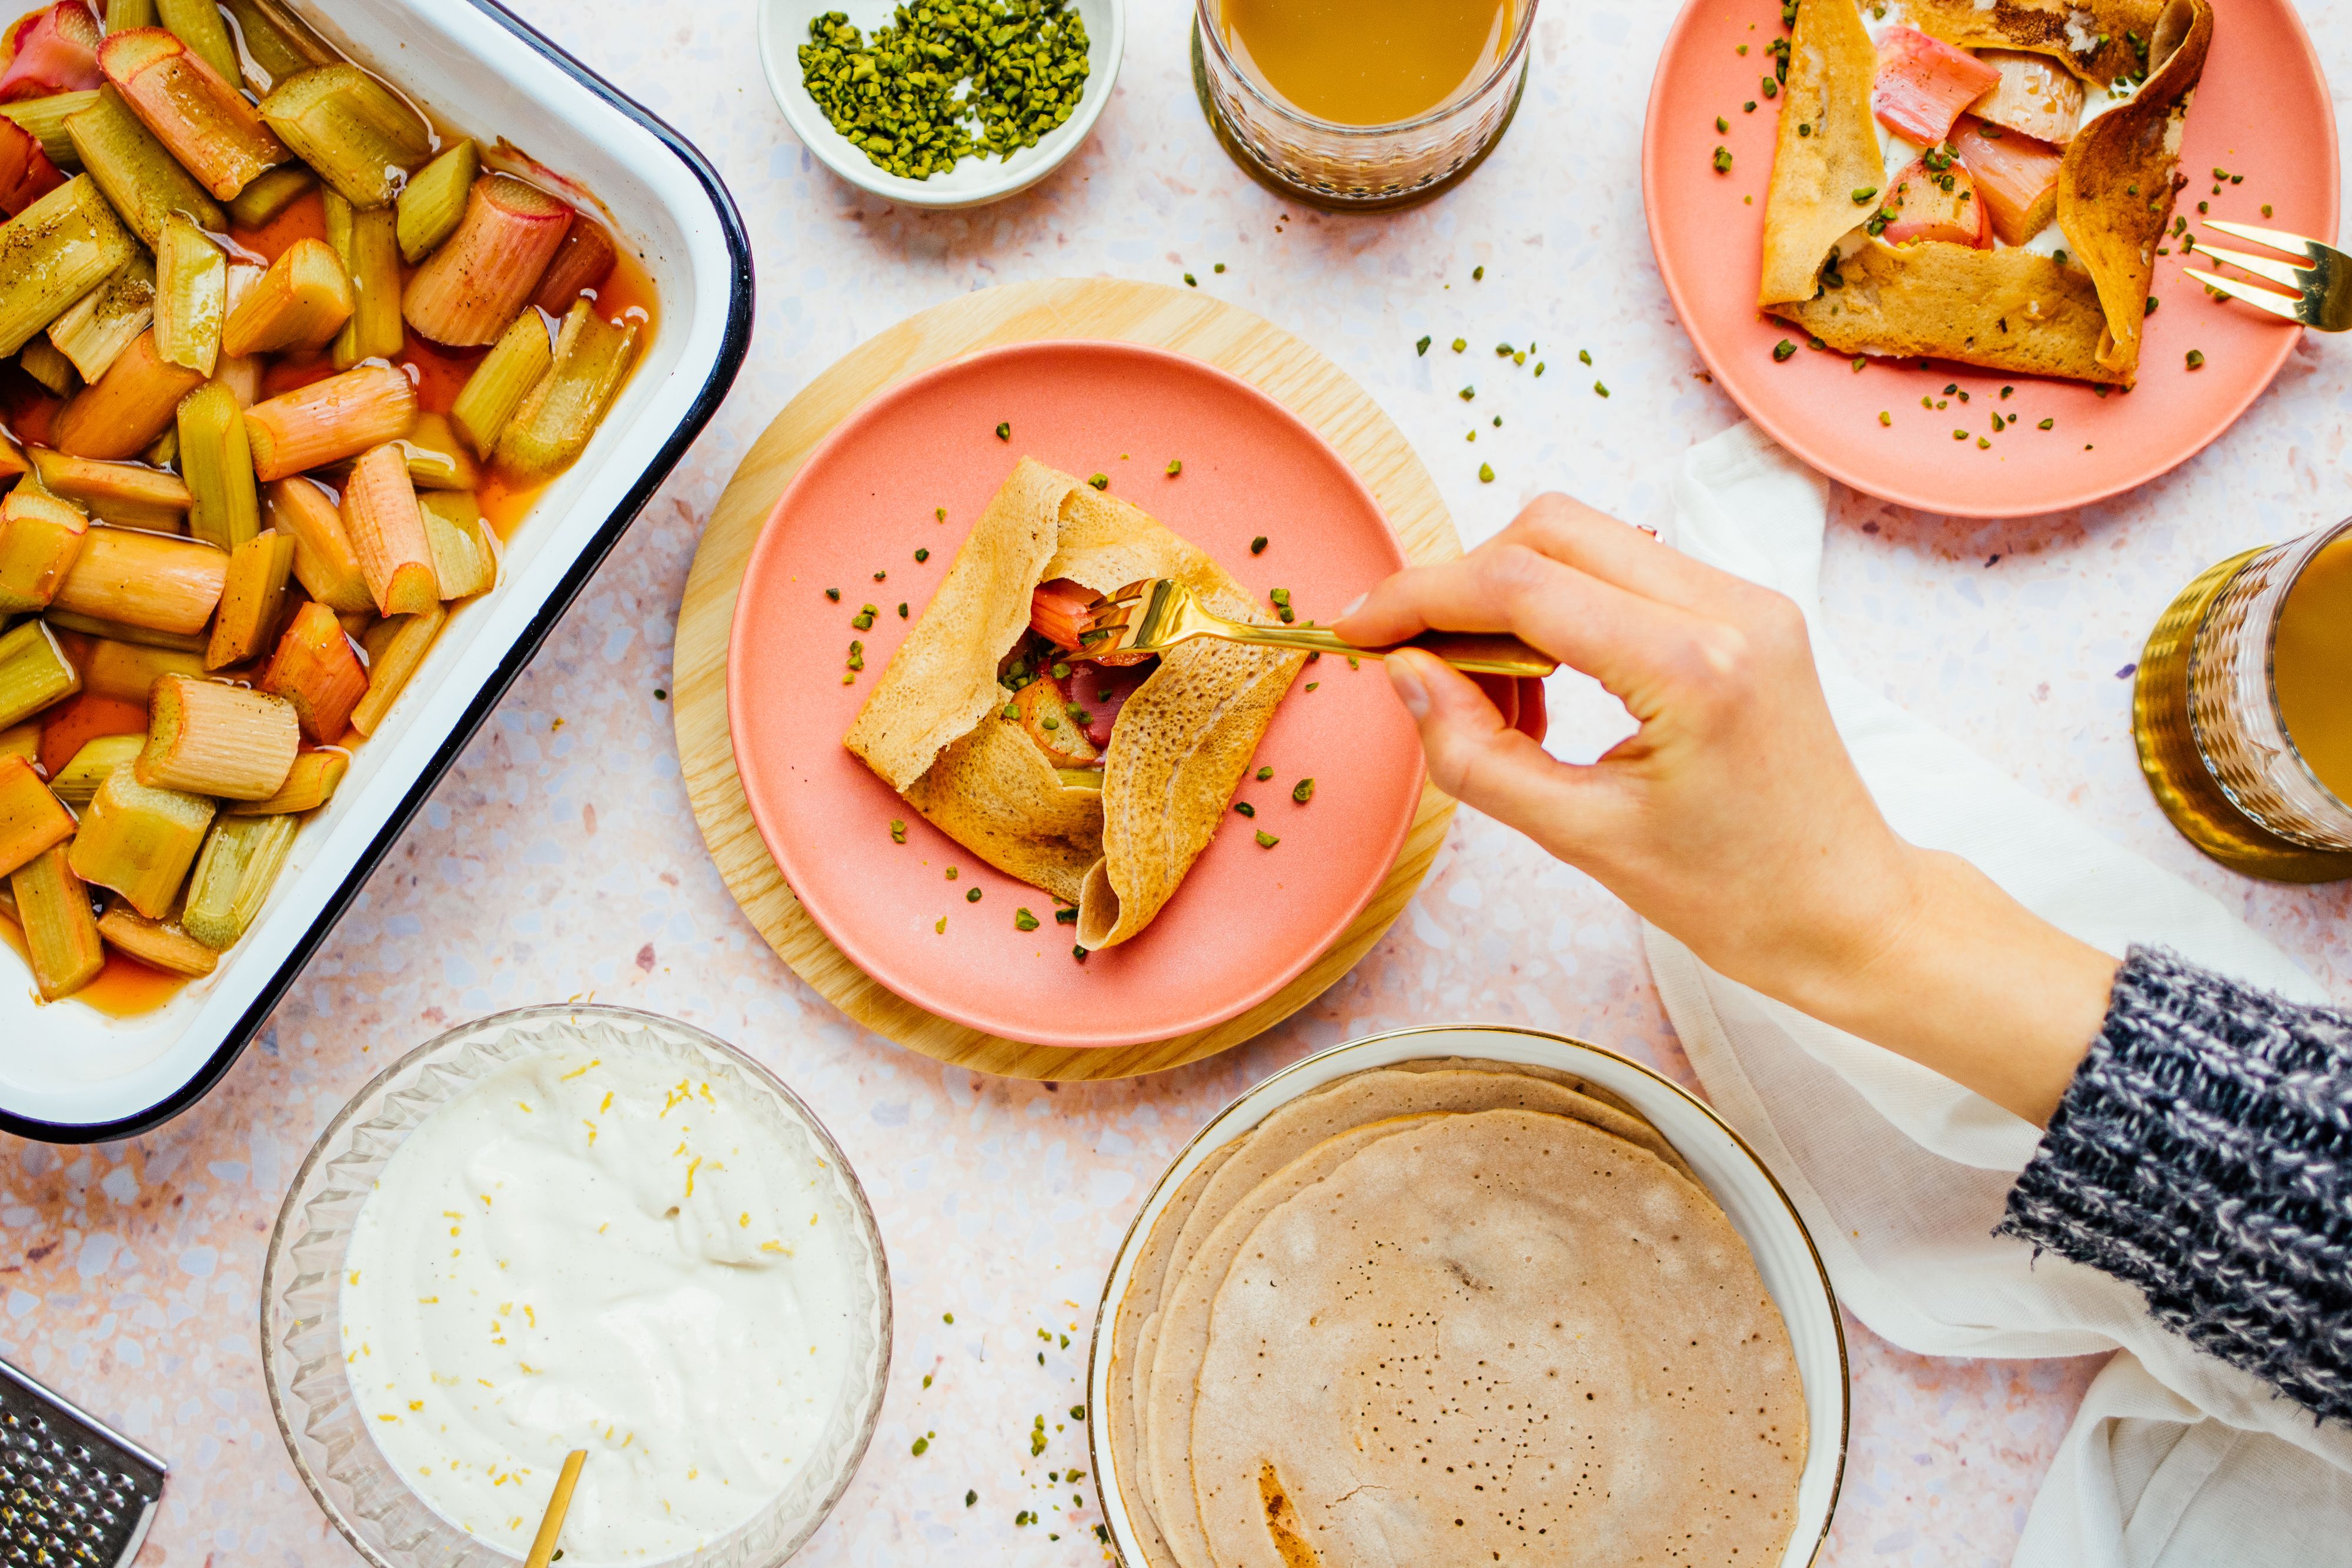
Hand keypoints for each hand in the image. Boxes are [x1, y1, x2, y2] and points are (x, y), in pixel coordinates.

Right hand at [1334, 494, 2115, 1124]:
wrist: (1850, 914)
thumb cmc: (1736, 897)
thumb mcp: (1582, 840)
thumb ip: (1476, 754)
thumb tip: (1404, 673)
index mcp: (1694, 665)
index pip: (1522, 584)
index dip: (1421, 596)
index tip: (1356, 628)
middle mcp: (1729, 606)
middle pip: (1550, 530)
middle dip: (1461, 584)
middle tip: (1413, 661)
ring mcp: (1746, 598)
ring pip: (1585, 540)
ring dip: (1511, 598)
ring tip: (1491, 700)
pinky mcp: (1746, 610)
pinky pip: (1624, 572)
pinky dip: (1560, 610)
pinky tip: (1544, 690)